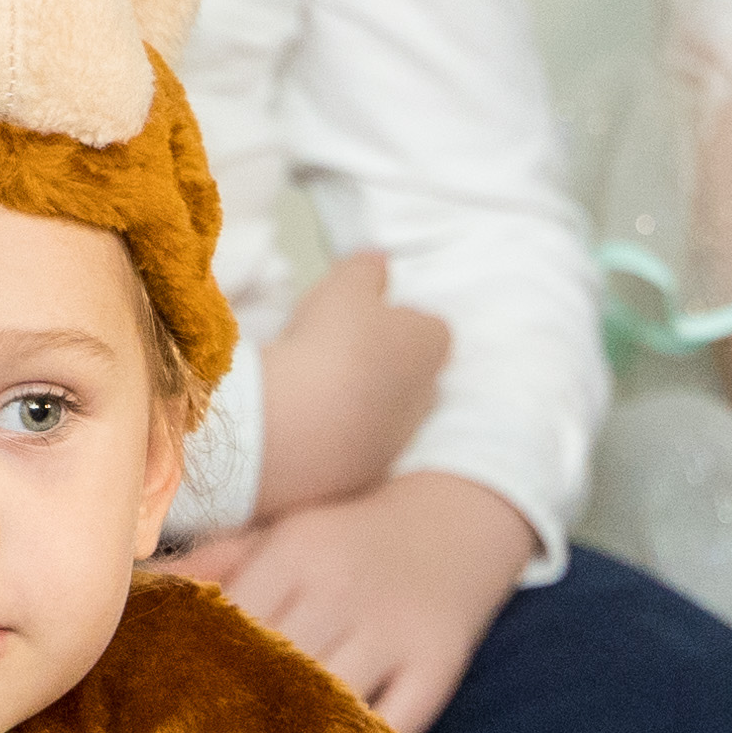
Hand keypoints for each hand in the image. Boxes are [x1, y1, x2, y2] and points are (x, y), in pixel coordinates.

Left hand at [162, 471, 532, 732]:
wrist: (455, 523)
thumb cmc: (343, 541)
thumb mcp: (277, 534)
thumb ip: (206, 567)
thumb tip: (131, 598)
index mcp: (295, 554)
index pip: (232, 622)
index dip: (193, 669)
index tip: (156, 710)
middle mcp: (343, 591)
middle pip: (276, 668)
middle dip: (233, 714)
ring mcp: (393, 632)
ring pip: (331, 700)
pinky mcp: (435, 667)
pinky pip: (394, 725)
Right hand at [255, 251, 449, 517]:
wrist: (297, 426)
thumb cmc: (329, 343)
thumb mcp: (344, 286)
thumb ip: (366, 270)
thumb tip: (380, 261)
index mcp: (431, 345)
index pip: (434, 328)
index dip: (403, 321)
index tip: (369, 317)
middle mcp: (428, 396)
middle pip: (415, 374)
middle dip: (387, 365)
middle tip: (343, 352)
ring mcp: (400, 439)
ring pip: (388, 413)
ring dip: (362, 401)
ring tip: (316, 387)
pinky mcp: (368, 472)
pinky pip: (358, 443)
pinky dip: (340, 433)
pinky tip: (305, 420)